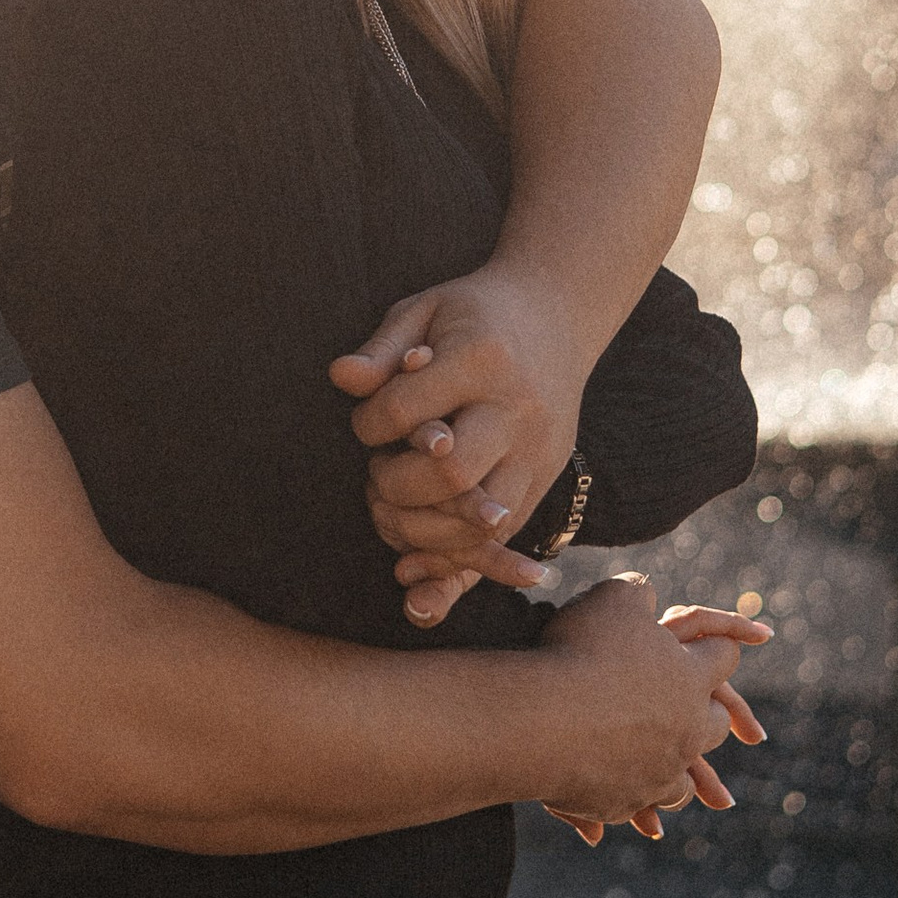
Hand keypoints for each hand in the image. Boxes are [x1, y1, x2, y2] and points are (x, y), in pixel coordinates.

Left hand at [332, 265, 589, 620]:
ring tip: (391, 516)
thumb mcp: (425, 310)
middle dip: (396, 487)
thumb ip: (381, 348)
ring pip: (483, 522)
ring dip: (423, 534)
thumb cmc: (473, 314)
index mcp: (483, 359)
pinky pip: (504, 540)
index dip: (368, 425)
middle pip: (450, 476)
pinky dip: (459, 568)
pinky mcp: (545, 480)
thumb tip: (341, 379)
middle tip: (378, 474)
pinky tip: (418, 587)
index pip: (407, 411)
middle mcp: (518, 412)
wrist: (557, 314)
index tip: (364, 422)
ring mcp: (538, 452)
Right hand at [528, 583, 768, 836]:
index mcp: (691, 676)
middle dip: (719, 716)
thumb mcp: (613, 599)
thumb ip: (638, 593)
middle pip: (715, 723)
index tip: (756, 638)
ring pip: (685, 779)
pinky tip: (630, 811)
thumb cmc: (579, 649)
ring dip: (685, 774)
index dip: (731, 640)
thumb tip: (649, 597)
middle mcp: (686, 728)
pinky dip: (634, 807)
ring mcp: (658, 771)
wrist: (541, 719)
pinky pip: (636, 807)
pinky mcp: (624, 801)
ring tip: (679, 776)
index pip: (724, 655)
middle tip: (719, 716)